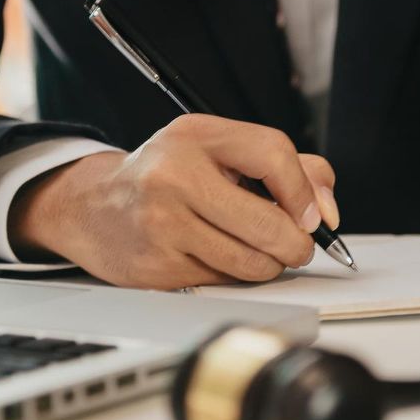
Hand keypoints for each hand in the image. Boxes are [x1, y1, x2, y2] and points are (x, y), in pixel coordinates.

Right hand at [8, 115, 340, 289]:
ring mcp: (162, 225)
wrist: (92, 208)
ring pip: (252, 263)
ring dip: (268, 265)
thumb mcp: (220, 150)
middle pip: (270, 223)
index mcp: (195, 136)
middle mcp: (174, 176)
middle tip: (296, 245)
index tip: (312, 215)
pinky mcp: (156, 268)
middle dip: (297, 244)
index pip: (274, 155)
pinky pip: (224, 283)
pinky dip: (233, 277)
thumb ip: (286, 166)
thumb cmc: (167, 176)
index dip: (305, 192)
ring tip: (255, 249)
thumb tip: (327, 210)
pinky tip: (215, 257)